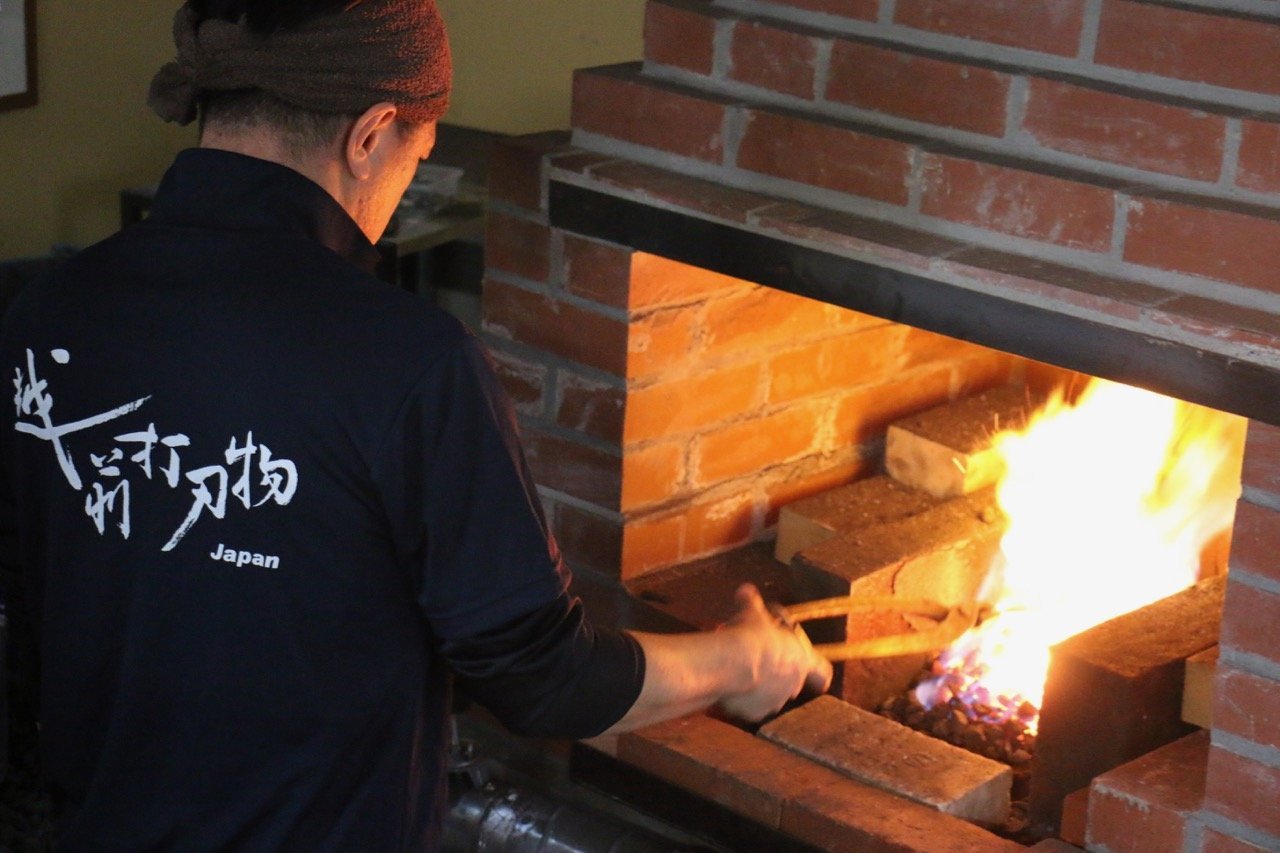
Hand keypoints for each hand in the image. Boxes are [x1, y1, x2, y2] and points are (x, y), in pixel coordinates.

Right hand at [716, 584, 832, 721]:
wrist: (731, 663)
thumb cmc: (751, 635)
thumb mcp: (753, 613)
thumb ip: (752, 602)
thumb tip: (745, 590)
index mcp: (802, 661)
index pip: (822, 672)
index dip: (819, 671)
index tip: (815, 670)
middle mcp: (793, 685)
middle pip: (791, 681)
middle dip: (776, 672)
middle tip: (757, 658)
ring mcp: (774, 702)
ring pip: (769, 695)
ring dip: (758, 685)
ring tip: (738, 670)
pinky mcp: (753, 713)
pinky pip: (749, 705)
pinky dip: (741, 698)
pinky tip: (728, 684)